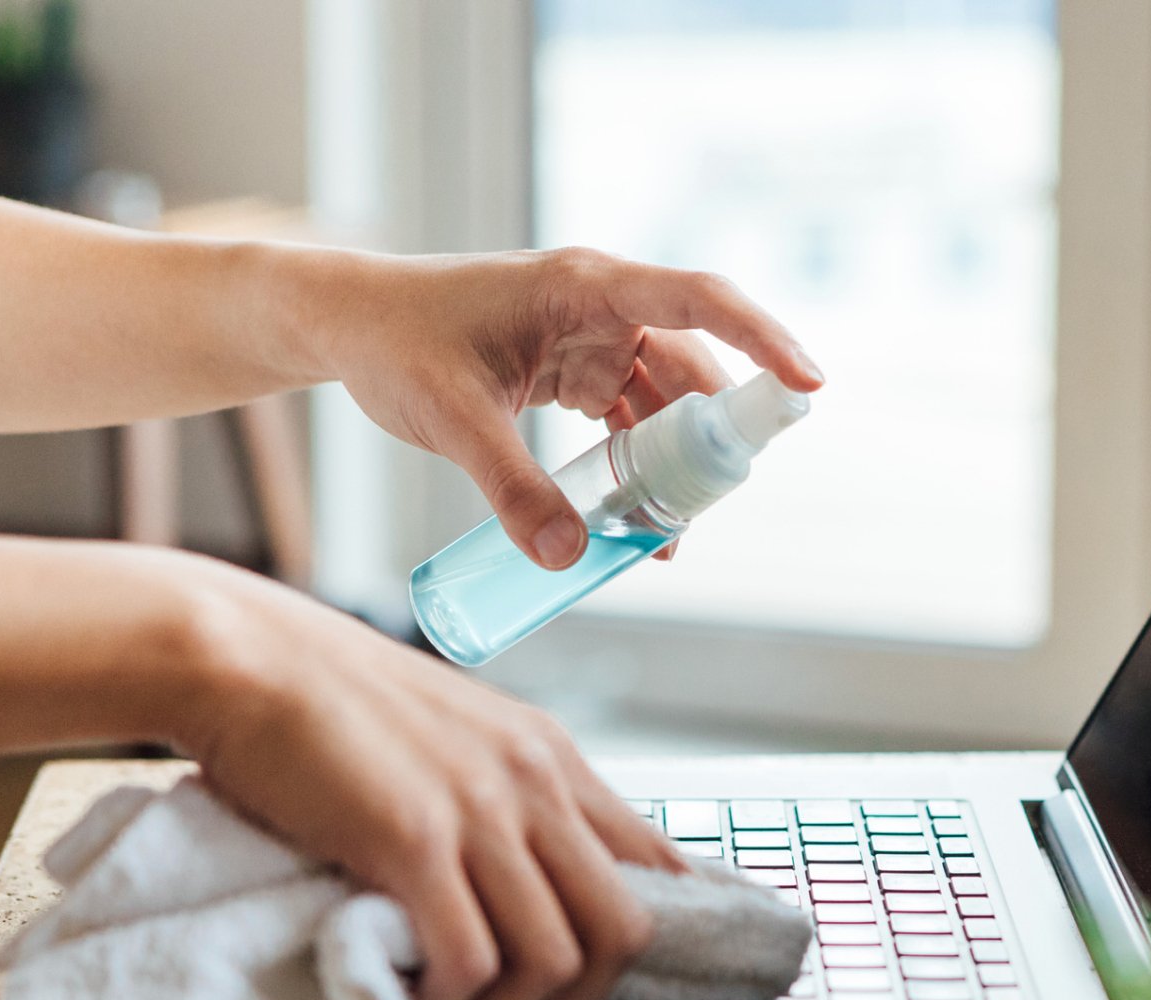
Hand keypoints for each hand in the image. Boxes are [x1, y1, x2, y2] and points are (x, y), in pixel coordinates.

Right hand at [176, 563, 686, 999]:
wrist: (250, 660)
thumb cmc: (333, 702)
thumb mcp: (458, 736)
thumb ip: (505, 794)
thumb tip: (532, 876)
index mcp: (551, 756)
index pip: (659, 861)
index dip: (643, 935)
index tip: (606, 972)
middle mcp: (534, 781)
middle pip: (625, 926)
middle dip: (585, 991)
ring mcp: (480, 810)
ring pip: (556, 957)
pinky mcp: (414, 840)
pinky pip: (471, 961)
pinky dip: (450, 999)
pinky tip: (416, 990)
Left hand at [313, 248, 824, 568]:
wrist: (343, 324)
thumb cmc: (393, 342)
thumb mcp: (452, 419)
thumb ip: (511, 490)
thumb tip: (570, 560)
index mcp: (584, 288)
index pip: (699, 301)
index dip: (763, 339)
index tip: (807, 386)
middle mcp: (599, 307)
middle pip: (690, 370)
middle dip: (708, 444)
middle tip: (706, 515)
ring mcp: (588, 340)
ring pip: (661, 406)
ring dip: (670, 468)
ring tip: (663, 541)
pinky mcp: (569, 371)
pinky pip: (625, 422)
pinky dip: (635, 470)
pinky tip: (632, 525)